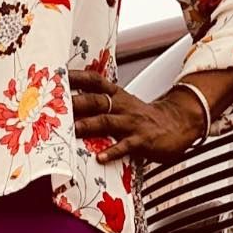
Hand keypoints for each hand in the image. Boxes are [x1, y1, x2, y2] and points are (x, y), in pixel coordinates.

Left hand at [70, 70, 206, 163]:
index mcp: (117, 95)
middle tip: (54, 105)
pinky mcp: (142, 140)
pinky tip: (101, 157)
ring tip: (72, 130)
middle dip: (75, 103)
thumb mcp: (123, 105)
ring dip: (88, 125)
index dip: (76, 77)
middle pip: (95, 101)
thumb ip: (100, 105)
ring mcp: (132, 123)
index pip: (94, 81)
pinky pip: (126, 146)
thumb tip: (70, 106)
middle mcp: (122, 106)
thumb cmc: (144, 118)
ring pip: (107, 121)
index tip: (57, 75)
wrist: (178, 124)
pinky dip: (113, 152)